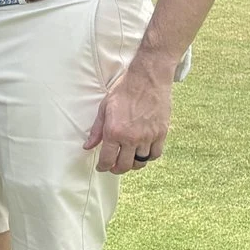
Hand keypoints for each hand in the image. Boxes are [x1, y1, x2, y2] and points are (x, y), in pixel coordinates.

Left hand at [86, 55, 174, 172]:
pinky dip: (149, 157)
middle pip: (125, 165)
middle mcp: (131, 138)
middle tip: (114, 166)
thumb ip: (96, 130)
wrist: (148, 79)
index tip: (102, 167)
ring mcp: (148, 137)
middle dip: (117, 169)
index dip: (103, 167)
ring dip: (133, 164)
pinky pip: (155, 154)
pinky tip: (143, 152)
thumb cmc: (124, 91)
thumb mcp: (104, 108)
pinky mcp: (161, 133)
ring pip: (141, 162)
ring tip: (128, 159)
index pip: (108, 159)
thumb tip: (87, 146)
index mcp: (114, 132)